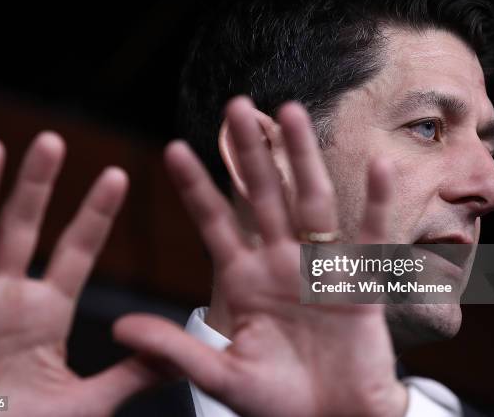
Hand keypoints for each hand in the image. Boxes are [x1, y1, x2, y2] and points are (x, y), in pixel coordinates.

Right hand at [0, 133, 156, 416]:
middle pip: (28, 227)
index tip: (117, 176)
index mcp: (47, 313)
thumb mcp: (81, 405)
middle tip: (57, 138)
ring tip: (4, 143)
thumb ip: (126, 377)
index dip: (95, 214)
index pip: (77, 250)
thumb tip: (175, 358)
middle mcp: (11, 298)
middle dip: (41, 185)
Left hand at [114, 97, 407, 416]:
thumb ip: (174, 349)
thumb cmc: (279, 405)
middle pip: (263, 196)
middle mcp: (280, 264)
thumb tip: (117, 328)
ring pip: (311, 201)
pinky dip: (374, 203)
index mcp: (244, 282)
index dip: (195, 187)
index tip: (173, 148)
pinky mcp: (359, 283)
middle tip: (236, 106)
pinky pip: (371, 237)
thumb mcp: (221, 377)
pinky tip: (376, 165)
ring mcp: (320, 268)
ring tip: (290, 112)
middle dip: (250, 153)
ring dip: (302, 158)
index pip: (214, 223)